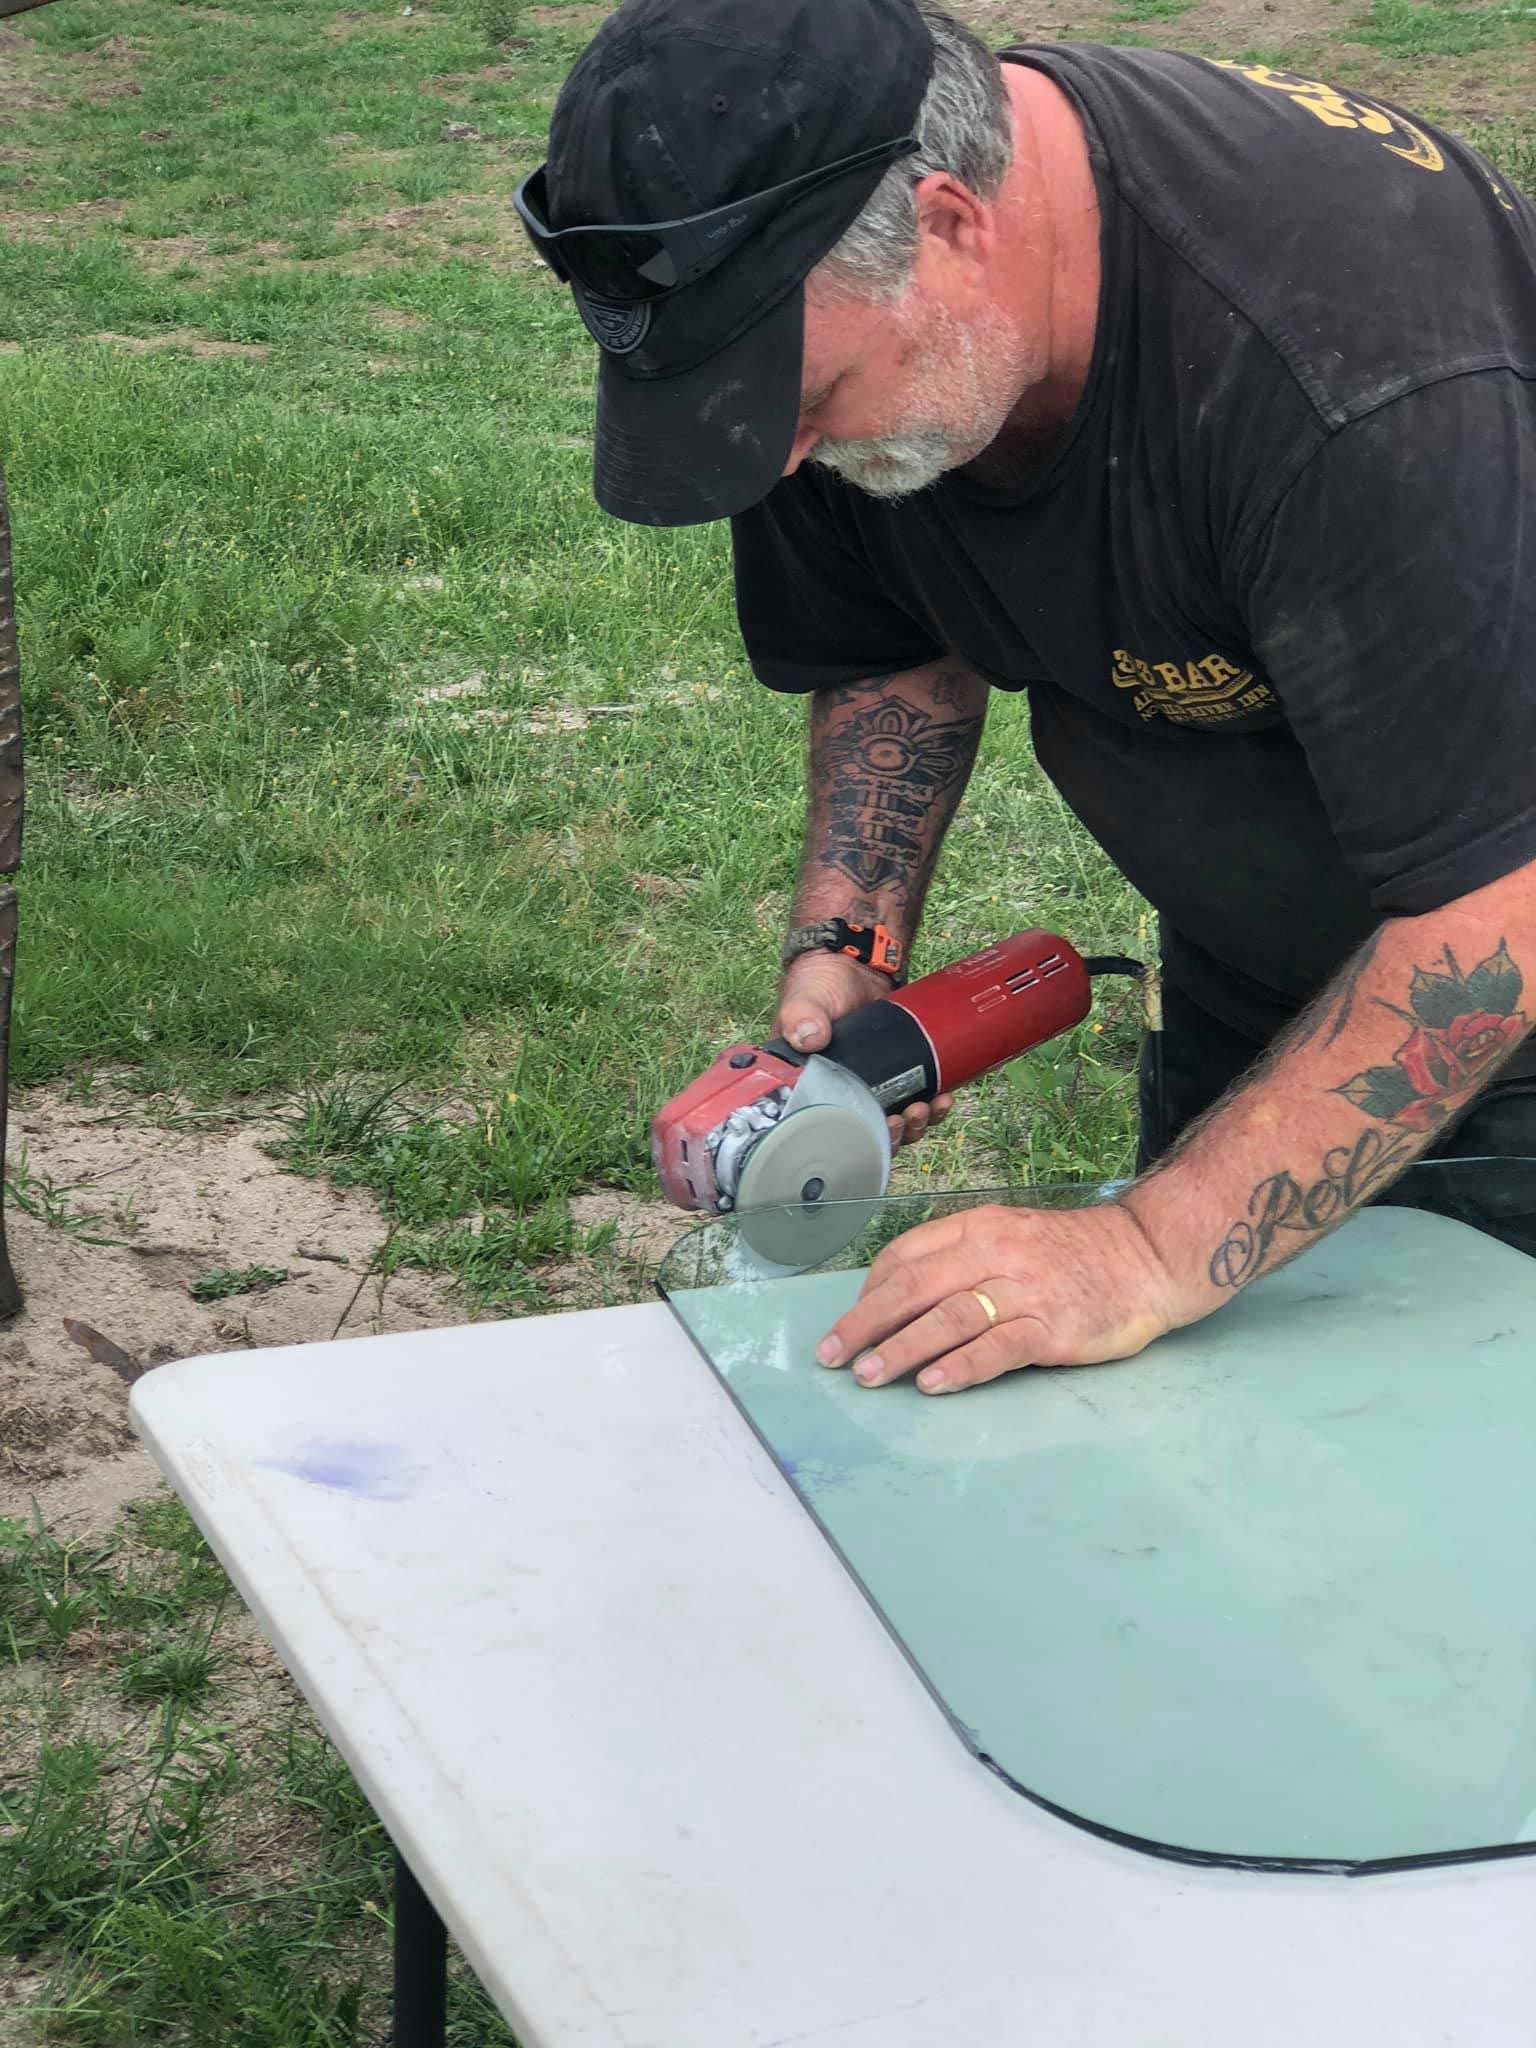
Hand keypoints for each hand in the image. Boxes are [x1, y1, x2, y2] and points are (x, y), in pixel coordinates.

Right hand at [776, 949, 953, 1152]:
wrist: (855, 960)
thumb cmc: (820, 982)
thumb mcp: (805, 1000)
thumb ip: (802, 1016)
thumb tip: (809, 1037)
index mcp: (813, 1088)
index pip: (834, 1130)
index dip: (861, 1140)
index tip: (883, 1126)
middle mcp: (841, 1093)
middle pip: (871, 1134)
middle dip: (896, 1134)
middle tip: (907, 1116)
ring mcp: (872, 1084)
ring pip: (897, 1122)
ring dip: (916, 1124)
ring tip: (929, 1107)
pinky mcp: (897, 1071)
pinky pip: (915, 1097)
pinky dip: (932, 1105)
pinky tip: (943, 1097)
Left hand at [814, 1201, 1189, 1394]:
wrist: (1146, 1257)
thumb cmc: (1072, 1254)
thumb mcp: (1011, 1236)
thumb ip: (961, 1259)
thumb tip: (900, 1297)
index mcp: (979, 1228)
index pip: (906, 1256)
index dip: (869, 1291)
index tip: (849, 1324)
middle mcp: (996, 1254)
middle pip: (914, 1287)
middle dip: (865, 1322)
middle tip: (833, 1355)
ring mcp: (1025, 1291)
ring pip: (948, 1317)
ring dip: (902, 1347)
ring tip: (870, 1374)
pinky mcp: (1052, 1327)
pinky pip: (998, 1348)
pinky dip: (961, 1366)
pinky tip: (933, 1384)